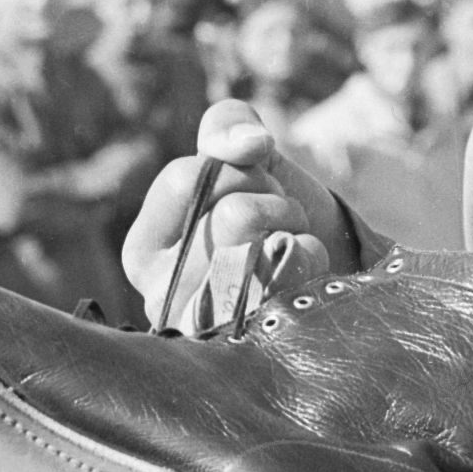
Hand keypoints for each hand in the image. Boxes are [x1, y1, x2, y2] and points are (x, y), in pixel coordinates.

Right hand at [125, 104, 356, 330]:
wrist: (328, 265)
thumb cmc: (270, 209)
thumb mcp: (242, 158)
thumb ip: (227, 127)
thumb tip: (250, 143)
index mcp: (144, 248)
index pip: (186, 180)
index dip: (237, 169)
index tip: (253, 183)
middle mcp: (162, 296)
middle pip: (233, 217)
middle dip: (273, 201)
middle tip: (280, 216)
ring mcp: (208, 329)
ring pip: (261, 251)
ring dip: (292, 231)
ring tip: (291, 240)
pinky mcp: (252, 344)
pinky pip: (291, 285)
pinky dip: (310, 260)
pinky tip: (306, 267)